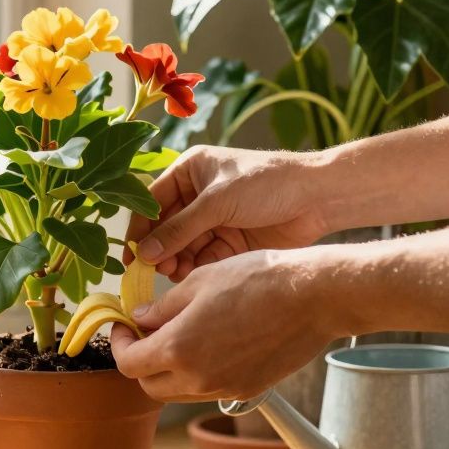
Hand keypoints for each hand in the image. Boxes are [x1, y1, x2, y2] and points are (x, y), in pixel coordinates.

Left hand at [110, 248, 345, 402]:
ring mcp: (225, 387)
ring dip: (169, 370)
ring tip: (178, 336)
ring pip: (179, 391)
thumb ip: (163, 306)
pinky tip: (210, 343)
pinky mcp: (248, 389)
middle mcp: (198, 378)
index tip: (124, 327)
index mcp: (178, 348)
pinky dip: (198, 373)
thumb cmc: (258, 279)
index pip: (129, 363)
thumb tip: (139, 318)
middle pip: (149, 385)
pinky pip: (208, 389)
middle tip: (146, 333)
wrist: (314, 297)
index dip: (119, 344)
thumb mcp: (199, 281)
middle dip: (141, 361)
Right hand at [127, 145, 329, 280]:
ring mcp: (214, 219)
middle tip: (156, 270)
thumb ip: (180, 229)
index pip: (152, 201)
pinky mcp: (230, 240)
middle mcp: (197, 195)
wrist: (317, 197)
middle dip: (160, 248)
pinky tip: (192, 277)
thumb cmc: (267, 183)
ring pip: (184, 246)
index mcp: (190, 171)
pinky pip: (204, 257)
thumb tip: (145, 253)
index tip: (131, 255)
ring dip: (177, 261)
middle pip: (166, 227)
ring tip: (175, 274)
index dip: (140, 228)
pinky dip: (197, 268)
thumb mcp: (217, 201)